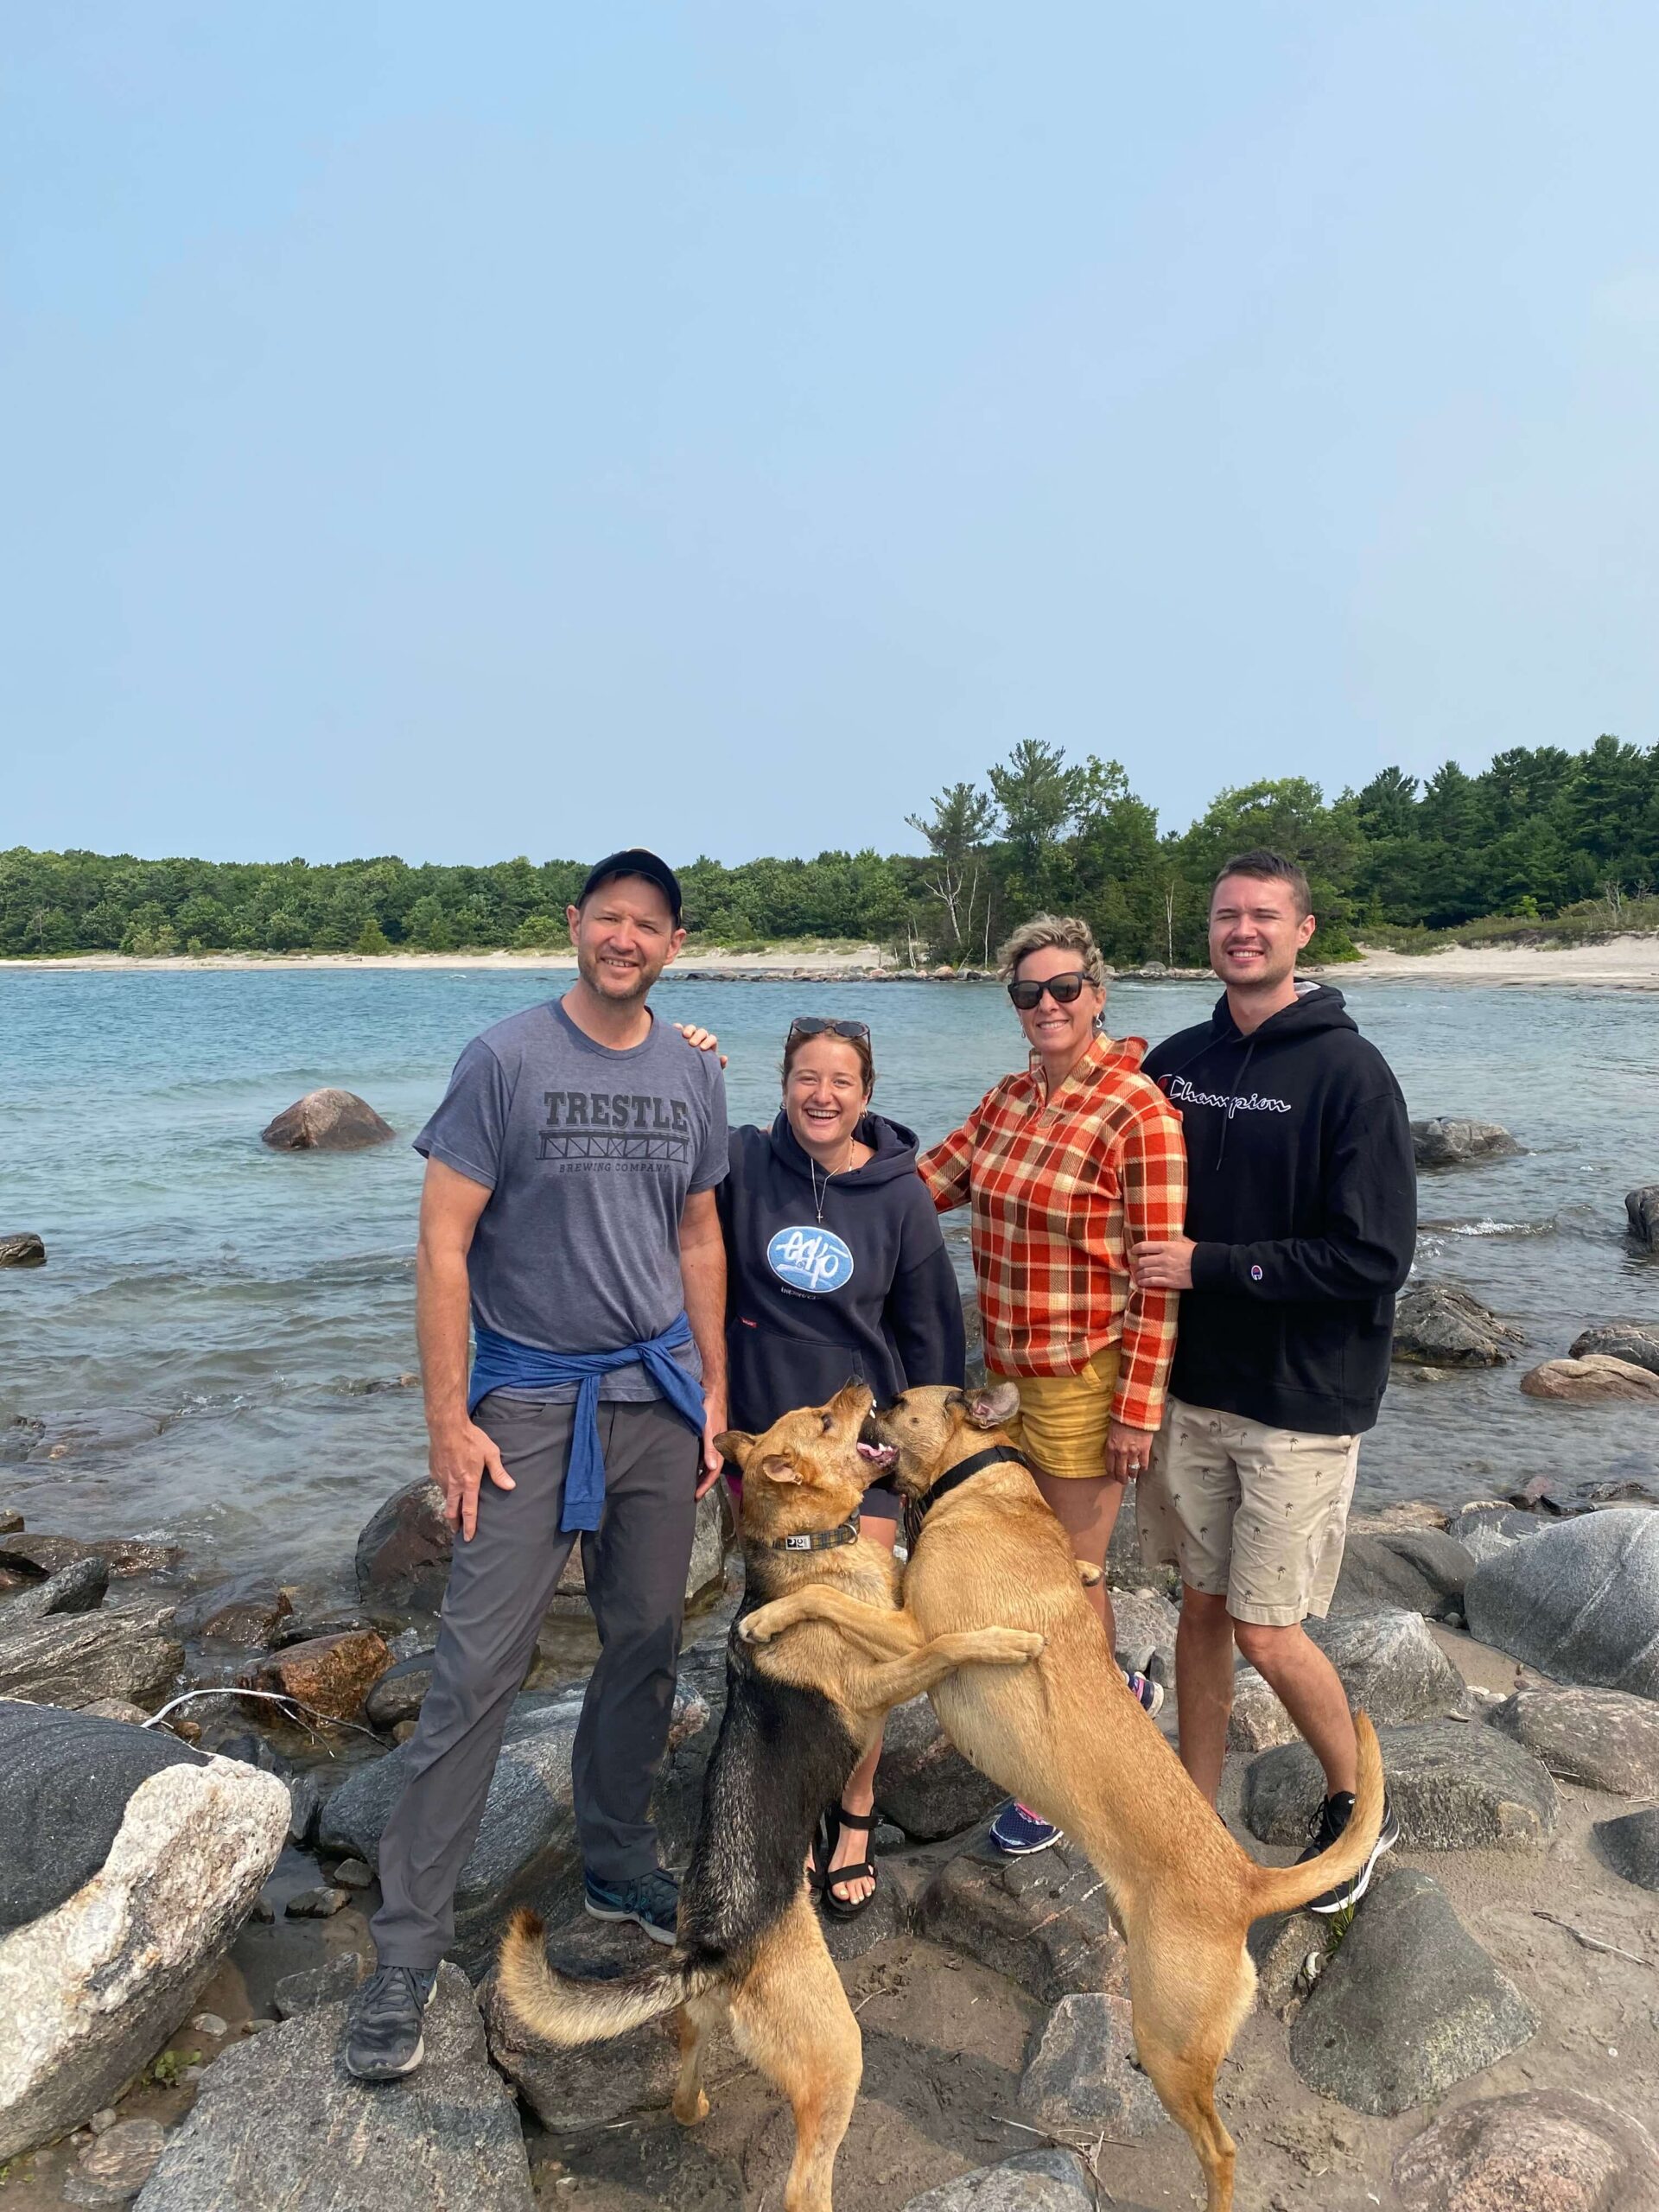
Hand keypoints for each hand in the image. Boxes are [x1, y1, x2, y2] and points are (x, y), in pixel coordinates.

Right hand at [429, 1418, 515, 1540]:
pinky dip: (445, 1490)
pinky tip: (450, 1486)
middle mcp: (452, 1484)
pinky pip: (440, 1485)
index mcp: (468, 1483)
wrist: (446, 1426)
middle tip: (458, 1532)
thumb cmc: (471, 1439)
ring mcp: (441, 1478)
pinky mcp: (433, 1471)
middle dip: (454, 1524)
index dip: (469, 1526)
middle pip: (451, 1511)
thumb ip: (499, 1472)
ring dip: (450, 1507)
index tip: (468, 1538)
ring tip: (454, 1511)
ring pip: (445, 1498)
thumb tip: (510, 1486)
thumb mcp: (490, 1453)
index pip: (468, 1511)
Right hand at [675, 1022, 726, 1068]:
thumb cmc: (701, 1070)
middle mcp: (700, 1037)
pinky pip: (679, 1028)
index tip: (702, 1048)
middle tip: (692, 1044)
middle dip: (698, 1036)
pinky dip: (677, 1027)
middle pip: (702, 1032)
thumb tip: (724, 1058)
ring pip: (692, 1028)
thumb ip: (719, 1065)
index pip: (712, 1039)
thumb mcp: (710, 1069)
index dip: (708, 1042)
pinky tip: (675, 1028)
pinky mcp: (679, 1035)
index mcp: (710, 1044)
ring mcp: (690, 1035)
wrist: (688, 1070)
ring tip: (684, 1036)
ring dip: (689, 1030)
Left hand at [696, 1385, 727, 1498]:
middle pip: (711, 1471)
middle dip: (703, 1483)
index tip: (695, 1496)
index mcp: (719, 1448)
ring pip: (708, 1463)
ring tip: (691, 1484)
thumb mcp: (708, 1429)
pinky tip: (692, 1465)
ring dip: (701, 1474)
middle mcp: (718, 1447)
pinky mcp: (709, 1436)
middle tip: (692, 1495)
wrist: (712, 1391)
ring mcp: (713, 1442)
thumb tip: (711, 1469)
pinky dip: (699, 1463)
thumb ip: (709, 1448)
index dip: (705, 1485)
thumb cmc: (710, 1409)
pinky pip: (705, 1454)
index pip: (713, 1472)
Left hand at [1106, 1418, 1155, 1482]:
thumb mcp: (1111, 1431)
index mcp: (1110, 1447)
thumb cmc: (1121, 1418)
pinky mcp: (1144, 1449)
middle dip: (1122, 1479)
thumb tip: (1113, 1452)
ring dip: (1133, 1475)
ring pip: (1133, 1470)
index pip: (1109, 1467)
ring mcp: (1133, 1452)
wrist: (1135, 1410)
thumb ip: (1112, 1443)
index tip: (1114, 1477)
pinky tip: (1143, 1468)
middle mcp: (1121, 1452)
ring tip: (1133, 1477)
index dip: (1112, 1475)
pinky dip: (1143, 1468)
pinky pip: (1144, 1464)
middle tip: (1123, 1482)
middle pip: (1121, 1472)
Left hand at [1131, 1236, 1195, 1290]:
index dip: (1136, 1249)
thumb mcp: (1186, 1242)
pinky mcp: (1169, 1281)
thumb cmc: (1197, 1253)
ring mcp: (1165, 1271)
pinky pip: (1152, 1282)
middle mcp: (1163, 1258)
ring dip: (1138, 1274)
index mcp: (1166, 1246)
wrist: (1207, 1267)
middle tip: (1135, 1265)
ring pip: (1145, 1272)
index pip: (1145, 1246)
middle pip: (1142, 1261)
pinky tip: (1141, 1283)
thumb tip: (1174, 1233)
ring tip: (1137, 1275)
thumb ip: (1177, 1239)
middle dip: (1136, 1264)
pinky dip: (1144, 1282)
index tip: (1133, 1250)